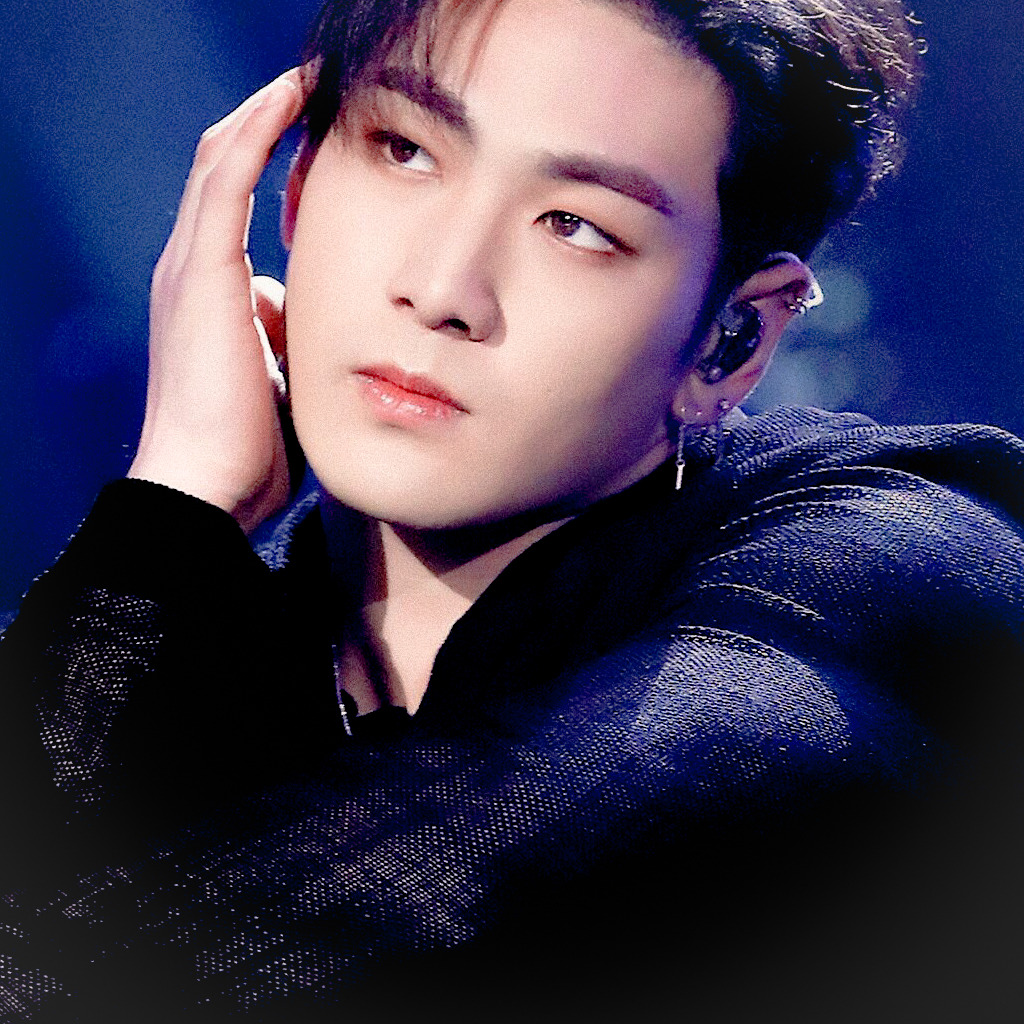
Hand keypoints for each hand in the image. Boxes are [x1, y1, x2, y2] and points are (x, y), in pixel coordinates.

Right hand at [129, 69, 302, 533]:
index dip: (275, 164)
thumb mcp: (280, 374)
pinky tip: (293, 98)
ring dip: (265, 112)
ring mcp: (191, 265)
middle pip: (223, 167)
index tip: (325, 144)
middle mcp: (193, 267)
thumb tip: (293, 314)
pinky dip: (259, 131)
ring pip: (220, 159)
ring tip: (309, 79)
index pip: (235, 202)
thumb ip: (285, 336)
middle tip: (318, 90)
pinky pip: (227, 177)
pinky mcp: (202, 272)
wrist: (210, 484)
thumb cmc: (251, 445)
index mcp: (212, 291)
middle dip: (268, 123)